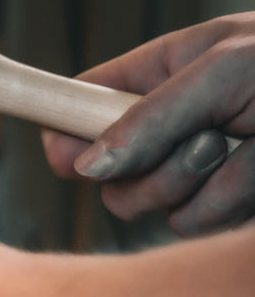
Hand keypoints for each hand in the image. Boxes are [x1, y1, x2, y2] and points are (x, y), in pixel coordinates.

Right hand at [42, 12, 254, 234]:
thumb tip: (86, 162)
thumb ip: (150, 115)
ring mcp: (199, 172)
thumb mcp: (229, 71)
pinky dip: (233, 205)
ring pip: (150, 208)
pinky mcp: (226, 211)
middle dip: (153, 170)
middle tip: (210, 143)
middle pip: (109, 173)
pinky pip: (194, 226)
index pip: (84, 103)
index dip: (64, 131)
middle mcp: (173, 127)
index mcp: (165, 75)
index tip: (63, 158)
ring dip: (204, 186)